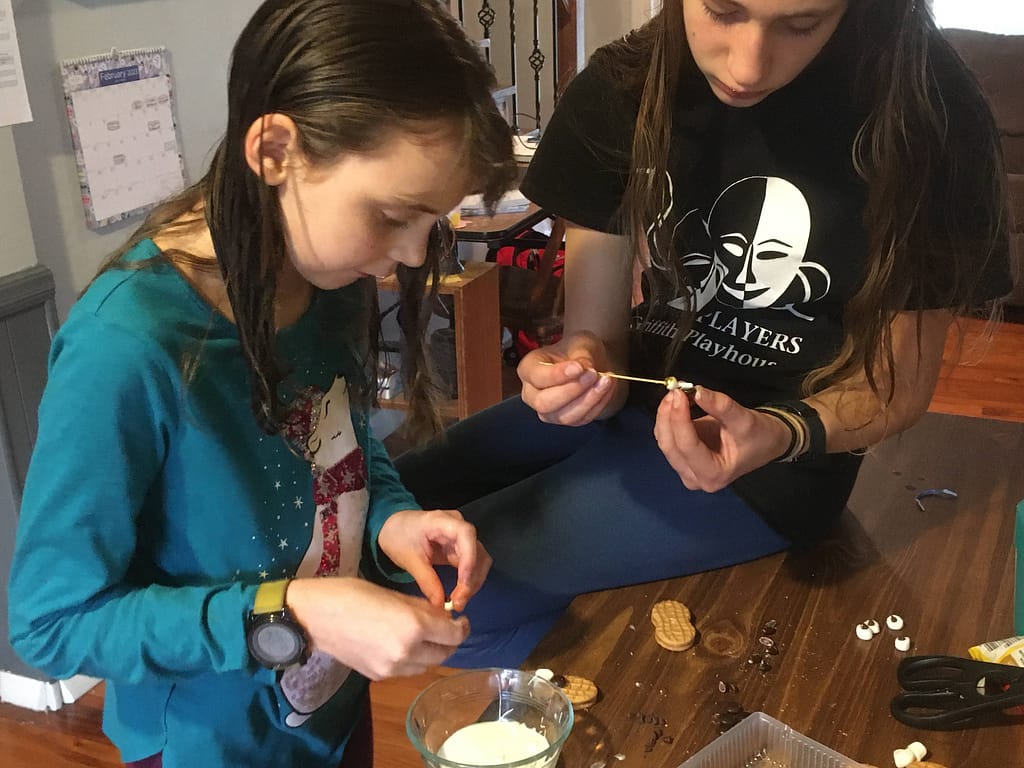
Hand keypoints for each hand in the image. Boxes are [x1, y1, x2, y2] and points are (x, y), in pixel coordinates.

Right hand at [285, 576, 469, 679]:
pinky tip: (402, 645)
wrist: (315, 617)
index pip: (453, 634)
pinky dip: (412, 660)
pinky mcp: (379, 677)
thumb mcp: (394, 594)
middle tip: (445, 628)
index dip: (461, 627)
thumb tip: (442, 616)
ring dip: (432, 652)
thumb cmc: (353, 594)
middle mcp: (407, 653)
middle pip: (444, 654)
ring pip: (427, 666)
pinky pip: (407, 671)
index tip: (460, 620)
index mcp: (414, 627)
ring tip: (424, 637)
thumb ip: (422, 608)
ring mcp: (392, 669)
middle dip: (449, 641)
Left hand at [377, 509, 491, 611]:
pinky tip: (458, 595)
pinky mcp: (460, 549)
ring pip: (479, 560)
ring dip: (473, 582)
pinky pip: (471, 565)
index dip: (469, 559)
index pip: (467, 535)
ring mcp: (461, 538)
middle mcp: (458, 527)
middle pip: (477, 551)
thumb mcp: (409, 559)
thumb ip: (426, 580)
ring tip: (458, 602)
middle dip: (472, 579)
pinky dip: (468, 581)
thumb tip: (440, 604)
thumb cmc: (398, 536)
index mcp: (443, 521)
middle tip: (458, 602)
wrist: (393, 527)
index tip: (463, 584)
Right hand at [517, 332, 619, 424]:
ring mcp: (548, 411)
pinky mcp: (566, 420)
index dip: (557, 375)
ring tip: (606, 380)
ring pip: (564, 416)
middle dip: (572, 390)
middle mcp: (532, 394)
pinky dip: (598, 404)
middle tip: (593, 374)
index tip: (579, 367)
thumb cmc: (576, 351)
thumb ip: (580, 355)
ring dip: (589, 399)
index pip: (537, 377)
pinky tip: (608, 388)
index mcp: (528, 369)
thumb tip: (585, 368)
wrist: (588, 365)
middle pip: (544, 403)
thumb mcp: (579, 343)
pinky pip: (581, 419)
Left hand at [653, 386, 792, 491]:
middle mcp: (695, 477)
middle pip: (670, 446)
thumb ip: (720, 406)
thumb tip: (697, 391)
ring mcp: (686, 469)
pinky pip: (667, 437)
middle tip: (675, 391)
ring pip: (665, 441)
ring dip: (667, 415)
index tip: (679, 394)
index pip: (687, 446)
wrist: (765, 443)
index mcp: (713, 475)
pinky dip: (669, 418)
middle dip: (668, 416)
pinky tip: (678, 403)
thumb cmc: (759, 437)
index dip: (679, 418)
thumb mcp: (744, 419)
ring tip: (678, 394)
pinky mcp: (682, 458)